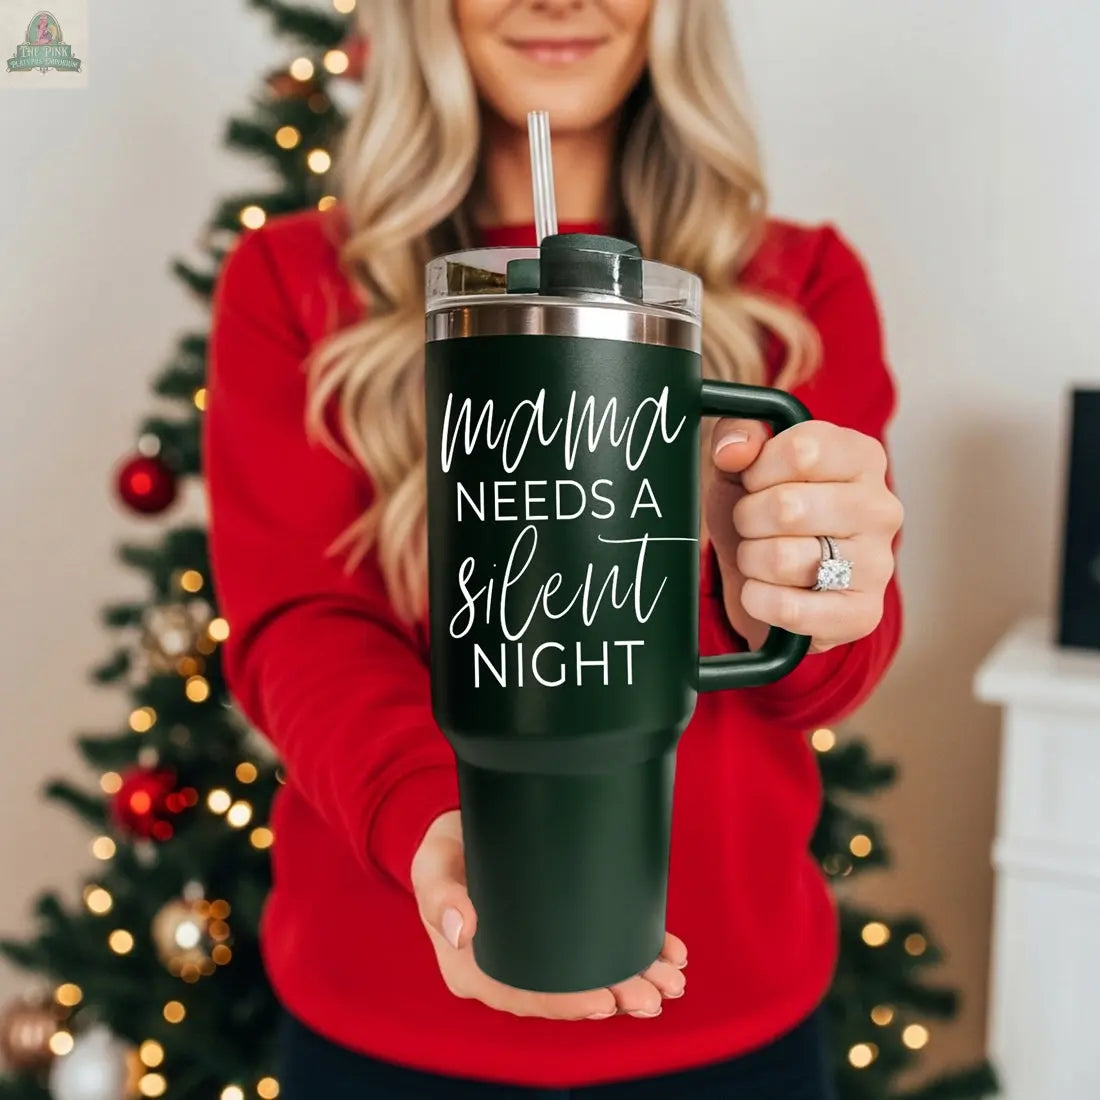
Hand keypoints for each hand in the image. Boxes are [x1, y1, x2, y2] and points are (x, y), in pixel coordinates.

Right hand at [411, 810, 686, 1019]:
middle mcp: (511, 970)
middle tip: (653, 995)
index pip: (524, 998)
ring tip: (671, 981)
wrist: (456, 834)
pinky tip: (667, 952)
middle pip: (566, 993)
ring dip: (633, 980)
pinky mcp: (561, 930)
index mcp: (477, 969)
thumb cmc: (441, 855)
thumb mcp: (432, 868)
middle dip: (614, 996)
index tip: (602, 1002)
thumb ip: (441, 896)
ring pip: (590, 976)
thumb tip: (460, 929)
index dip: (565, 1005)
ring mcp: (538, 953)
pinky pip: (599, 948)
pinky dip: (635, 951)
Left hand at [705, 418, 902, 653]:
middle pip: (787, 507)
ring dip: (751, 560)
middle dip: (748, 519)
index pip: (801, 451)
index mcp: (861, 457)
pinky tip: (767, 591)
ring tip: (761, 557)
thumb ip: (737, 433)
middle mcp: (881, 508)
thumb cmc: (763, 513)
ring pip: (782, 558)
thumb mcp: (743, 464)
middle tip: (753, 525)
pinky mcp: (863, 613)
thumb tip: (733, 450)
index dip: (758, 470)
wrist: (769, 578)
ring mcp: (879, 564)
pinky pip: (789, 609)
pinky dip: (759, 601)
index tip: (755, 482)